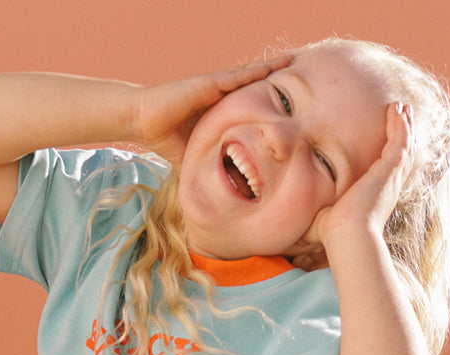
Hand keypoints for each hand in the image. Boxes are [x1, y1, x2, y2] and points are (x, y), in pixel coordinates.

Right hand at [134, 56, 292, 169]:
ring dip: (274, 68)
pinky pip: (238, 76)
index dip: (272, 104)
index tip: (292, 107)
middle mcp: (222, 96)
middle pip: (257, 86)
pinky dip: (257, 71)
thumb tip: (222, 198)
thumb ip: (212, 170)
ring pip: (252, 76)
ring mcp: (217, 86)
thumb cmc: (166, 139)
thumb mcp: (197, 159)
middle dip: (279, 82)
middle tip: (305, 79)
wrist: (144, 121)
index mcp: (222, 112)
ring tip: (295, 61)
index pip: (252, 106)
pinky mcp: (210, 83)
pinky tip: (276, 66)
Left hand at [300, 102, 414, 265]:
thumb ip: (320, 209)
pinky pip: (401, 140)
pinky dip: (400, 124)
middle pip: (402, 154)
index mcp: (376, 196)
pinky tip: (397, 109)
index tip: (387, 139)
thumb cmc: (334, 233)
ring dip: (404, 124)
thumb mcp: (326, 216)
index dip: (390, 153)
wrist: (347, 235)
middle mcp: (389, 187)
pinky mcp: (390, 169)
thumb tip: (300, 215)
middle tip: (402, 115)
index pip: (388, 170)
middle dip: (403, 133)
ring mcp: (391, 177)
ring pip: (404, 144)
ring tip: (402, 107)